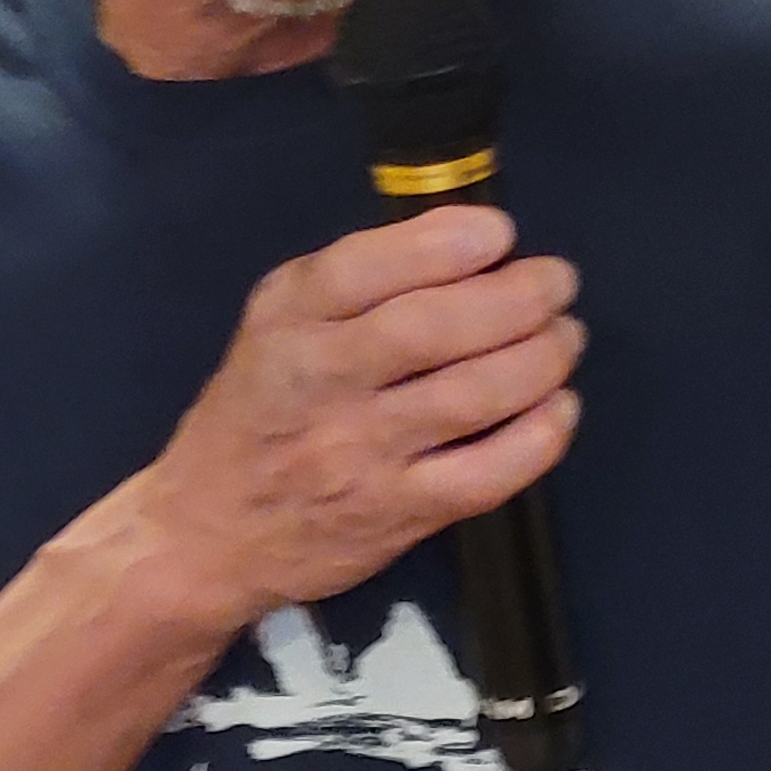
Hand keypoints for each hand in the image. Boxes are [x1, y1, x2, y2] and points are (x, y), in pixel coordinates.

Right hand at [131, 204, 582, 624]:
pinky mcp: (396, 515)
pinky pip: (486, 474)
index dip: (445, 244)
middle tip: (558, 283)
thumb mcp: (276, 328)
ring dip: (541, 358)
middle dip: (518, 296)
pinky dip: (540, 437)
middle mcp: (320, 381)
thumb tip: (471, 238)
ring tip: (565, 338)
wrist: (205, 535)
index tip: (500, 234)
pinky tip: (559, 409)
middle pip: (433, 329)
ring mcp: (360, 454)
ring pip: (472, 396)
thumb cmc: (258, 414)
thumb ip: (357, 283)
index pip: (366, 268)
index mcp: (288, 321)